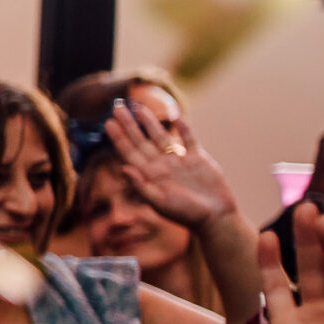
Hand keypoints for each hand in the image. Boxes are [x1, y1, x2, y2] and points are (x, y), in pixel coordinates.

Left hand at [106, 101, 236, 231]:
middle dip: (129, 124)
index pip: (129, 152)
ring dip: (150, 122)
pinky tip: (176, 116)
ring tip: (138, 106)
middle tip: (117, 106)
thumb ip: (140, 185)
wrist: (215, 217)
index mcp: (149, 175)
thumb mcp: (159, 202)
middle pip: (141, 140)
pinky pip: (188, 140)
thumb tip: (123, 168)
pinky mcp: (197, 159)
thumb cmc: (185, 214)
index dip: (119, 137)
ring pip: (160, 136)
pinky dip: (183, 128)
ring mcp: (178, 161)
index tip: (108, 122)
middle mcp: (161, 166)